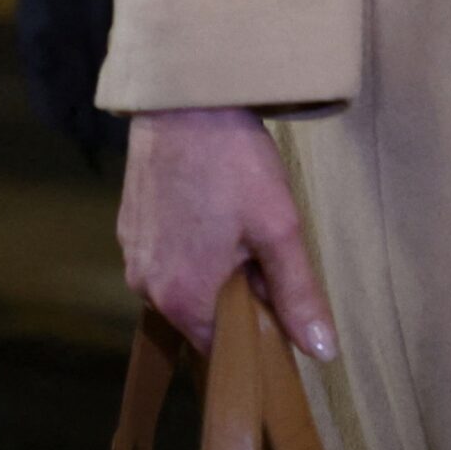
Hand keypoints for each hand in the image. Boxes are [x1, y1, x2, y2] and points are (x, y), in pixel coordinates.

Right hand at [120, 107, 336, 361]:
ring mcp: (132, 253)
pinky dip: (190, 241)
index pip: (221, 347)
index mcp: (180, 299)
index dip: (255, 329)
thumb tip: (322, 352)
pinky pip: (164, 251)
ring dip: (212, 265)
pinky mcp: (128, 222)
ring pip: (182, 280)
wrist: (184, 96)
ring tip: (237, 220)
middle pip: (201, 312)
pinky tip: (211, 206)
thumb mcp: (279, 228)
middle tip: (262, 247)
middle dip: (235, 292)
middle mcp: (145, 286)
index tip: (278, 301)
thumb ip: (298, 294)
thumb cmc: (233, 163)